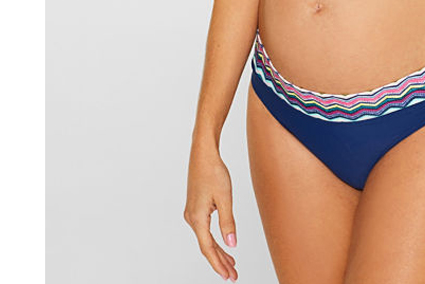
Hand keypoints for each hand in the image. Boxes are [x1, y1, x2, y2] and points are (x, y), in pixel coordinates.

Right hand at [184, 144, 238, 280]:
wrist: (203, 153)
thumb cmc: (213, 171)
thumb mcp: (225, 198)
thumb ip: (228, 222)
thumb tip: (232, 244)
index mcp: (197, 218)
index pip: (208, 248)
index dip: (218, 264)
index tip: (228, 276)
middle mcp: (191, 218)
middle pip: (206, 246)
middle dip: (220, 262)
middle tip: (233, 275)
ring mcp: (192, 213)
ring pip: (205, 239)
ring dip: (218, 251)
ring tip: (231, 263)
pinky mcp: (195, 207)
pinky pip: (204, 230)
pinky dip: (214, 240)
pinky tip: (223, 244)